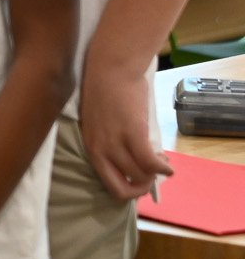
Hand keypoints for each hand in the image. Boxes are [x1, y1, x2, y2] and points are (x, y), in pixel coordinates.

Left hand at [80, 56, 170, 200]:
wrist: (110, 68)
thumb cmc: (105, 91)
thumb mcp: (99, 124)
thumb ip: (109, 143)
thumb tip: (127, 161)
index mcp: (91, 148)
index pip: (109, 185)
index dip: (129, 190)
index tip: (140, 180)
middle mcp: (100, 150)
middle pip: (124, 188)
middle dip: (143, 187)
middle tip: (153, 175)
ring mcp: (115, 142)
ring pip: (140, 176)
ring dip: (155, 175)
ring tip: (162, 163)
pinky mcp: (133, 133)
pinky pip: (150, 163)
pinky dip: (163, 169)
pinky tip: (168, 165)